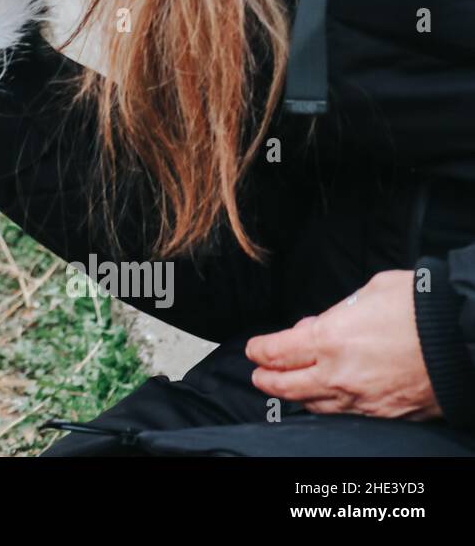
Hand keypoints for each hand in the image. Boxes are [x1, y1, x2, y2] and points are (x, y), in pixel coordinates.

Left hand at [245, 270, 441, 419]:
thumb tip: (314, 326)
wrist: (466, 338)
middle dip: (266, 379)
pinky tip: (325, 400)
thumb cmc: (420, 306)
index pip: (275, 352)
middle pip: (285, 385)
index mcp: (328, 339)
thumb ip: (334, 313)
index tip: (253, 349)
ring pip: (314, 404)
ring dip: (295, 396)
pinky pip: (346, 414)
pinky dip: (328, 407)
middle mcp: (338, 375)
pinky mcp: (386, 414)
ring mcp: (362, 399)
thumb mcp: (367, 293)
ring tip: (285, 388)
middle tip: (259, 374)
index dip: (258, 351)